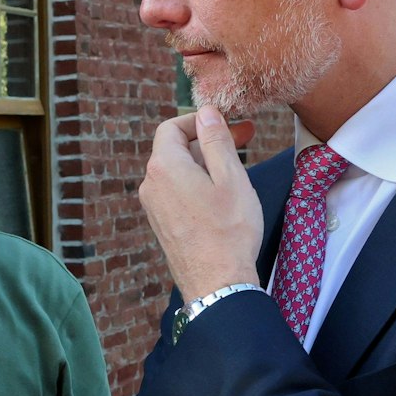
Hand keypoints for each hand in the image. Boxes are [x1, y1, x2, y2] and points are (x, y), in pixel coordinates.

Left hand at [139, 106, 262, 303]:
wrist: (217, 284)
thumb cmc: (229, 230)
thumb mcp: (230, 177)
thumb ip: (216, 140)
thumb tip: (206, 112)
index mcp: (164, 167)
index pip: (172, 127)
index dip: (200, 120)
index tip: (229, 124)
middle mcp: (151, 185)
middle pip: (175, 149)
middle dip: (208, 141)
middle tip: (244, 140)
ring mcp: (153, 207)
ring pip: (178, 171)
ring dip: (205, 163)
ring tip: (238, 169)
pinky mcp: (162, 224)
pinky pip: (177, 192)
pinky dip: (197, 184)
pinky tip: (222, 195)